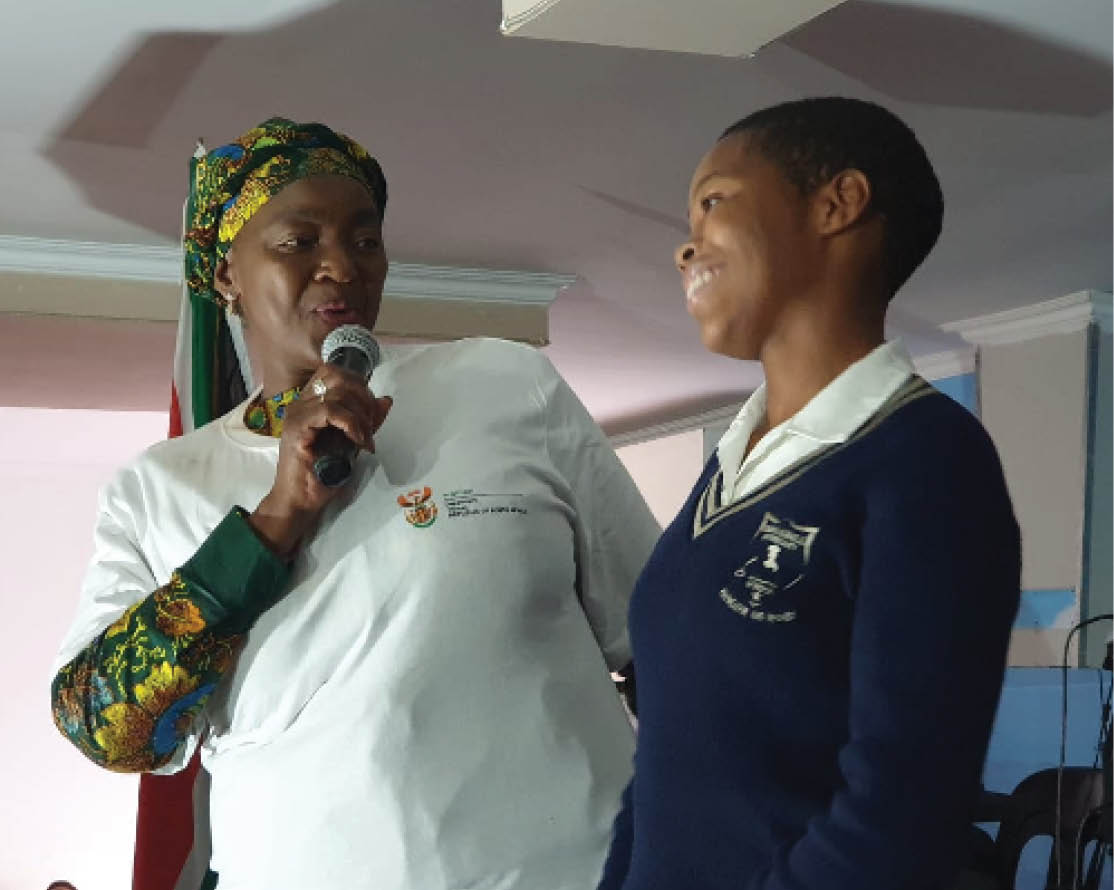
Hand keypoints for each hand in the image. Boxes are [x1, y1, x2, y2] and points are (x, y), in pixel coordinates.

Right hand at [249, 365, 391, 557]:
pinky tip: (358, 441)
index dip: (358, 385)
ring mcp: (297, 413)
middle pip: (338, 376)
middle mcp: (301, 402)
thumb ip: (366, 420)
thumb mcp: (352, 442)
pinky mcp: (297, 427)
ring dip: (360, 415)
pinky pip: (331, 411)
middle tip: (369, 425)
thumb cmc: (322, 475)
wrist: (300, 501)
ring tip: (364, 439)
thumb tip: (385, 400)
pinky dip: (351, 424)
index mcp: (310, 402)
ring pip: (338, 393)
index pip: (334, 372)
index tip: (370, 411)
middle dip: (363, 397)